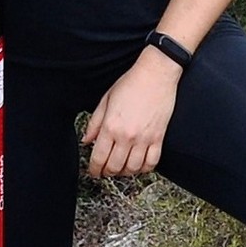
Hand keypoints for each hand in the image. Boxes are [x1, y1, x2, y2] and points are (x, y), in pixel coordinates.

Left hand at [81, 53, 180, 179]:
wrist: (156, 74)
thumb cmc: (131, 83)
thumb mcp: (106, 100)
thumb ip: (94, 123)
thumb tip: (86, 140)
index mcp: (110, 126)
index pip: (99, 158)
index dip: (94, 169)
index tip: (93, 171)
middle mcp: (127, 136)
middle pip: (115, 167)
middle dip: (107, 172)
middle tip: (105, 171)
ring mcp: (144, 139)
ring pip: (133, 168)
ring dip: (125, 172)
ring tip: (121, 168)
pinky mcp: (158, 138)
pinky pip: (152, 162)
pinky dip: (144, 169)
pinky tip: (139, 165)